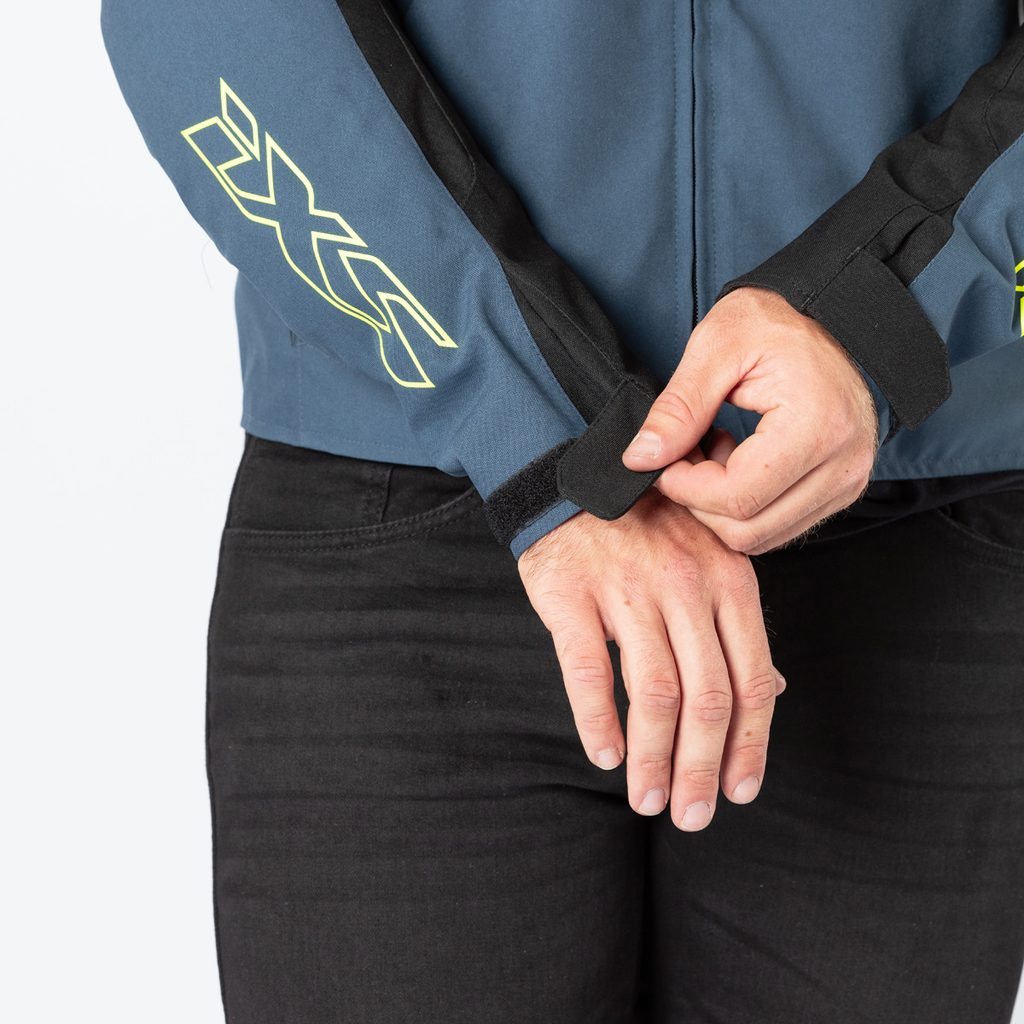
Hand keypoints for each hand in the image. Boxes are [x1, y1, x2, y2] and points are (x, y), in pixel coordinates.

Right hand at [517, 490, 784, 830]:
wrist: (574, 479)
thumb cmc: (647, 528)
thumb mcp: (708, 562)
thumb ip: (736, 627)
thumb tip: (772, 691)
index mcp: (728, 581)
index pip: (750, 680)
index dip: (750, 744)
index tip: (740, 790)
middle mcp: (685, 587)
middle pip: (707, 697)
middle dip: (702, 767)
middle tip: (691, 815)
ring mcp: (628, 589)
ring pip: (654, 692)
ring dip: (654, 758)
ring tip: (648, 798)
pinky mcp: (572, 595)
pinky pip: (589, 668)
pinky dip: (598, 719)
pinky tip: (605, 754)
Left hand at [622, 286, 878, 554]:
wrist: (826, 315)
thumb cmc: (773, 322)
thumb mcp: (715, 347)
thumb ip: (677, 408)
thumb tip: (641, 458)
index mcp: (817, 426)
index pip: (736, 496)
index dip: (684, 487)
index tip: (662, 458)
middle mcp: (843, 464)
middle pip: (747, 528)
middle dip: (699, 501)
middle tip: (683, 454)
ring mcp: (847, 482)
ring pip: (761, 536)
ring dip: (720, 507)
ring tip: (711, 454)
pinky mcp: (842, 490)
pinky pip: (779, 527)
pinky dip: (744, 508)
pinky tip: (736, 463)